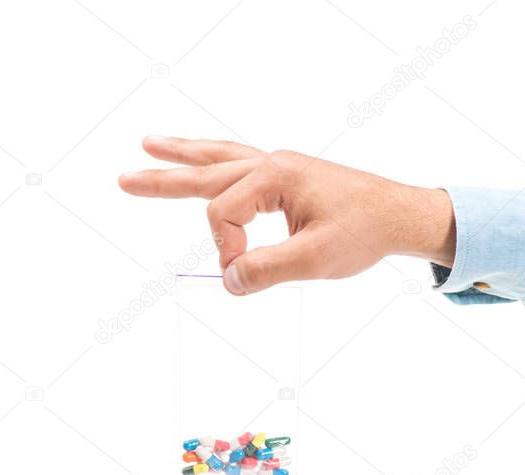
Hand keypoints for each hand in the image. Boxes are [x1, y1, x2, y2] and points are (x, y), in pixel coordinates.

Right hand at [118, 136, 455, 294]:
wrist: (401, 214)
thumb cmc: (364, 232)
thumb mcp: (316, 259)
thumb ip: (267, 269)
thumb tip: (228, 280)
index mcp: (274, 176)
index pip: (223, 215)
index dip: (226, 251)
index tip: (242, 274)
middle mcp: (270, 163)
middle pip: (204, 170)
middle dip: (162, 178)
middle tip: (123, 179)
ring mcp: (276, 165)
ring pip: (218, 157)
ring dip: (182, 154)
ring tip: (150, 144)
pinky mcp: (283, 176)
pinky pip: (236, 162)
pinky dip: (211, 158)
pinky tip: (198, 155)